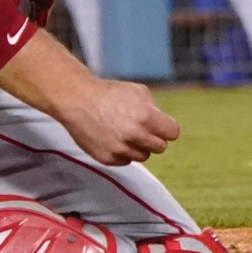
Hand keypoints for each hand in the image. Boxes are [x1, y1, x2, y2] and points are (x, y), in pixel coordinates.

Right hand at [58, 78, 179, 165]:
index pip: (172, 133)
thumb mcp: (139, 92)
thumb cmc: (110, 93)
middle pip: (160, 147)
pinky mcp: (108, 158)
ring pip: (143, 156)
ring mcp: (120, 149)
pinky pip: (125, 160)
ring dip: (139, 147)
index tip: (162, 126)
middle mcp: (135, 136)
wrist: (78, 101)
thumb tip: (162, 124)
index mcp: (146, 118)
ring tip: (126, 133)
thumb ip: (155, 110)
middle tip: (143, 129)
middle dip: (154, 138)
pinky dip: (123, 152)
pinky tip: (115, 139)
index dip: (167, 128)